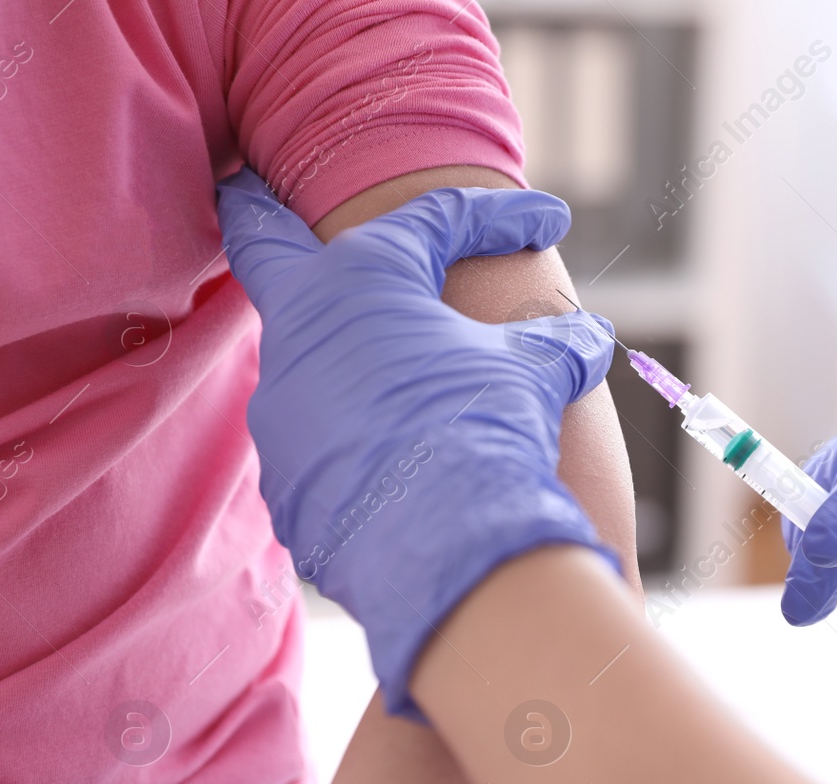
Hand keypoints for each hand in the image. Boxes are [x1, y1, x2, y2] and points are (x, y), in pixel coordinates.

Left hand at [217, 169, 616, 717]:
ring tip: (372, 368)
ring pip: (293, 359)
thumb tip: (589, 336)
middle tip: (247, 184)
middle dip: (260, 208)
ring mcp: (280, 409)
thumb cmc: (486, 431)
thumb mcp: (536, 373)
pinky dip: (352, 443)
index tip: (552, 221)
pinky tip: (391, 464)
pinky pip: (316, 444)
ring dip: (333, 356)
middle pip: (265, 244)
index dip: (500, 218)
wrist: (448, 545)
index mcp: (363, 278)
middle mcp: (300, 330)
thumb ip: (557, 344)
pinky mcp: (284, 479)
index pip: (431, 222)